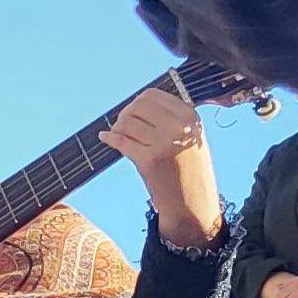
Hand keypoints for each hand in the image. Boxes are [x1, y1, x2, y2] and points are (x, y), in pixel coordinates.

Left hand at [102, 83, 223, 247]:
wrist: (192, 202)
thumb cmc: (188, 168)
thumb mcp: (190, 136)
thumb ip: (171, 118)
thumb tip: (138, 102)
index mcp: (190, 117)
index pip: (152, 96)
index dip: (137, 103)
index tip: (134, 114)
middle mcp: (180, 127)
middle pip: (137, 106)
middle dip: (125, 115)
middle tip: (123, 126)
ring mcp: (164, 142)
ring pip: (126, 122)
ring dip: (118, 128)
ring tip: (120, 136)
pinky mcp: (149, 159)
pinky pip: (120, 140)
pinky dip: (109, 138)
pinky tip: (105, 138)